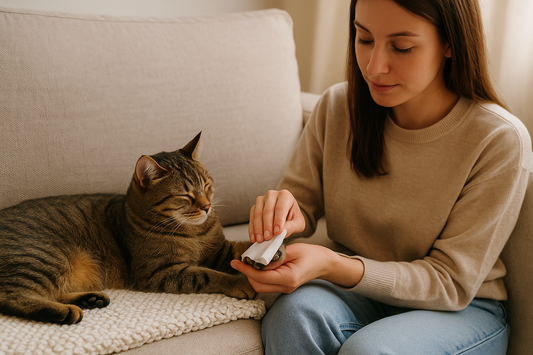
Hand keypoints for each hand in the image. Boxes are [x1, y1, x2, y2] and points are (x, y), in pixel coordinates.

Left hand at [231, 243, 363, 292]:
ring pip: (261, 286)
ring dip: (253, 274)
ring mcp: (285, 289)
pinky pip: (267, 283)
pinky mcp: (284, 287)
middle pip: (258, 285)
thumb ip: (275, 255)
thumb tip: (257, 258)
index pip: (261, 276)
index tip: (235, 262)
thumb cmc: (312, 254)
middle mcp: (286, 287)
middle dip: (247, 273)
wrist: (325, 263)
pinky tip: (259, 264)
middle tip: (242, 259)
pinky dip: (260, 275)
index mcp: (288, 278)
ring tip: (249, 260)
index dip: (246, 269)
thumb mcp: (293, 250)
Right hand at [249, 189, 304, 242]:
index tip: (277, 232)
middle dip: (267, 226)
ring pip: (258, 213)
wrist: (285, 214)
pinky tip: (254, 237)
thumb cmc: (293, 217)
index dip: (278, 220)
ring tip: (261, 239)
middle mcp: (272, 194)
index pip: (280, 207)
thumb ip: (292, 226)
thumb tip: (282, 231)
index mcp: (285, 195)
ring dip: (258, 228)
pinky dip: (252, 228)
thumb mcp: (298, 223)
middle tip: (268, 237)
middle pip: (268, 210)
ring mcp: (262, 199)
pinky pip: (251, 217)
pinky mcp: (255, 206)